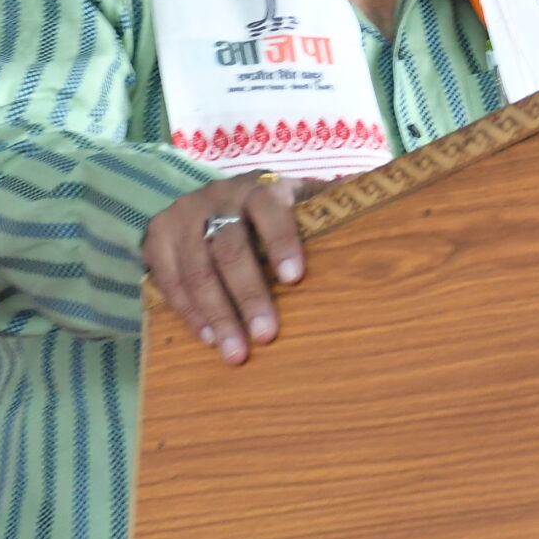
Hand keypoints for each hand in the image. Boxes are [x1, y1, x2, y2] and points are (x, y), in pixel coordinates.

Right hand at [141, 172, 328, 364]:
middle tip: (266, 334)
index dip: (281, 241)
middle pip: (230, 248)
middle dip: (248, 294)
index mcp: (259, 188)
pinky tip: (209, 338)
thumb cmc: (272, 211)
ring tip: (235, 351)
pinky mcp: (156, 240)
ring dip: (217, 314)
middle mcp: (217, 198)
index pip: (269, 209)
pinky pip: (169, 281)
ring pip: (197, 270)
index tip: (295, 278)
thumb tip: (382, 192)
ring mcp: (182, 218)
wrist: (209, 201)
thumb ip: (333, 201)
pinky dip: (189, 313)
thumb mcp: (301, 198)